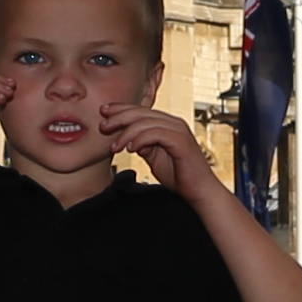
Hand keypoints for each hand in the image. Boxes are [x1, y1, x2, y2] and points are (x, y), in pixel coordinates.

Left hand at [108, 106, 226, 202]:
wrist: (198, 192)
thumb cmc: (179, 176)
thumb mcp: (154, 158)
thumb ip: (144, 146)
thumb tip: (129, 139)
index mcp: (166, 124)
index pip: (141, 111)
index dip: (121, 110)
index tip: (103, 113)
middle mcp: (173, 123)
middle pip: (141, 112)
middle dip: (119, 117)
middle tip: (103, 126)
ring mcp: (178, 130)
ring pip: (147, 122)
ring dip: (127, 133)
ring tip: (115, 146)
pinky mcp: (181, 141)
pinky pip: (157, 133)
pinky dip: (141, 139)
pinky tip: (131, 148)